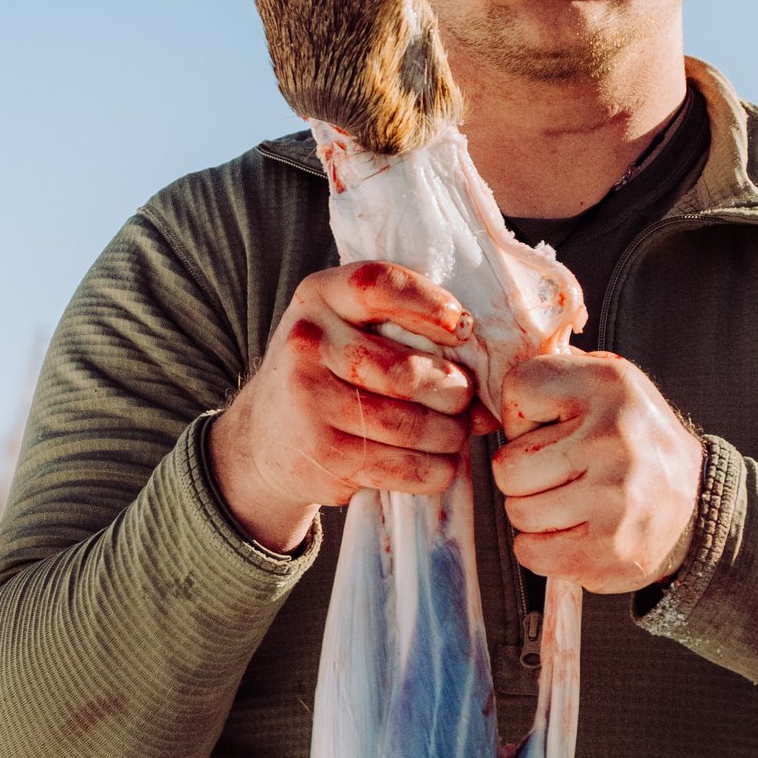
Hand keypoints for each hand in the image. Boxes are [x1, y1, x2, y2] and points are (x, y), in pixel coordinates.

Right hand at [211, 261, 474, 552]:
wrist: (264, 435)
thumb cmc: (330, 371)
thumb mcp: (346, 326)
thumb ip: (404, 327)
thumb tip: (493, 368)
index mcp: (320, 296)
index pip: (378, 286)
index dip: (429, 305)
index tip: (462, 328)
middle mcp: (307, 343)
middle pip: (405, 371)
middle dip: (453, 391)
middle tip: (465, 400)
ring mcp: (309, 401)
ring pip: (410, 425)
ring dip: (450, 436)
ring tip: (456, 434)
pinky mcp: (322, 455)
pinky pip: (401, 468)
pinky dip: (434, 470)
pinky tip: (440, 464)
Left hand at [491, 349, 704, 594]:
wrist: (696, 505)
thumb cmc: (631, 444)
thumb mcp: (607, 387)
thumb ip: (555, 377)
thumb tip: (493, 394)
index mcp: (610, 386)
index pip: (517, 391)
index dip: (522, 418)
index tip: (552, 429)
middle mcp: (614, 437)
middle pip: (506, 466)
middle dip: (523, 476)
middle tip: (560, 476)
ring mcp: (613, 497)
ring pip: (518, 512)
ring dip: (534, 514)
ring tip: (571, 504)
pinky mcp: (609, 548)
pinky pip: (530, 552)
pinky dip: (542, 548)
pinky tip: (573, 534)